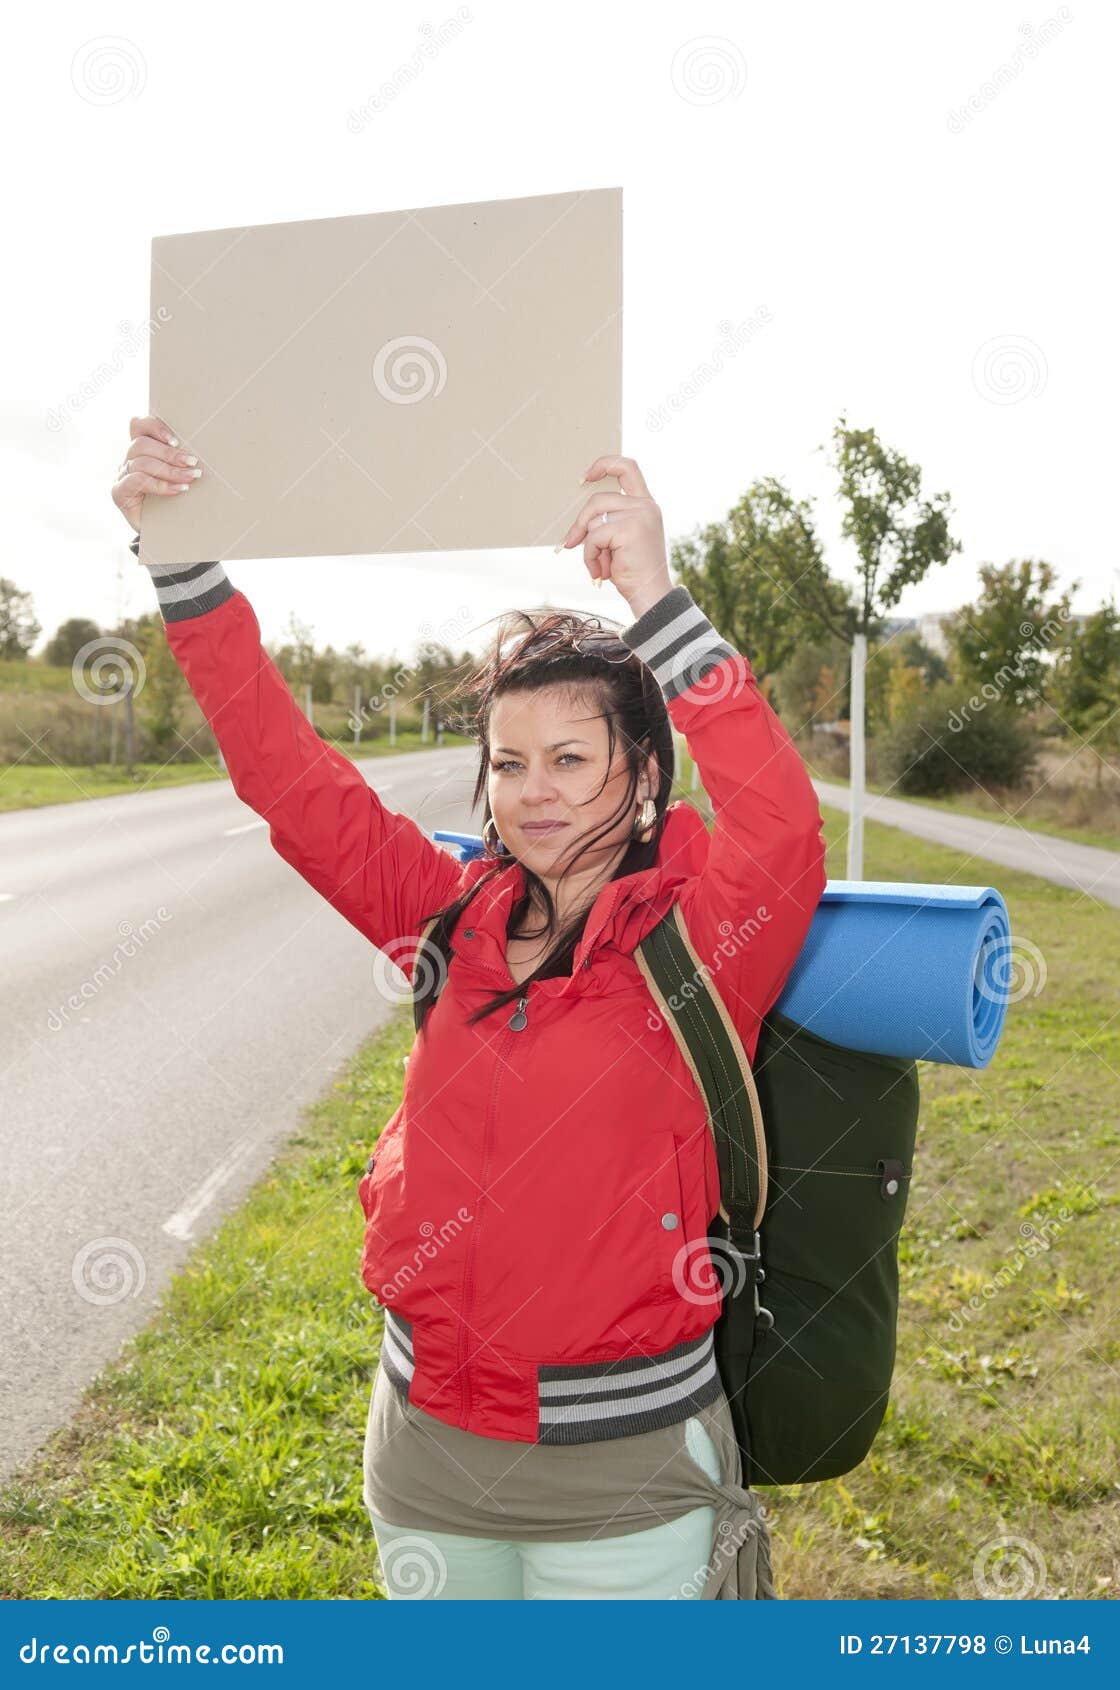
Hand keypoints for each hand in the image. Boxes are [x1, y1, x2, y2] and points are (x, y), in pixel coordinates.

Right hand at [111, 415, 202, 536]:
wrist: (164, 533)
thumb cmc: (174, 502)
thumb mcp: (179, 478)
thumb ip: (181, 462)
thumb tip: (201, 454)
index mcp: (141, 450)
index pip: (139, 425)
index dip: (155, 426)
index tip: (176, 440)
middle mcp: (129, 460)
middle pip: (141, 444)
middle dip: (170, 454)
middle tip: (192, 463)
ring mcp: (122, 476)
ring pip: (141, 462)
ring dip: (169, 470)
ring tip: (191, 479)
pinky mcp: (119, 493)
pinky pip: (136, 481)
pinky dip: (159, 485)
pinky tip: (177, 490)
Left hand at [556, 455, 672, 617]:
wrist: (650, 596)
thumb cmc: (632, 573)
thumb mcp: (618, 543)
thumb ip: (605, 524)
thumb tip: (574, 531)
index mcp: (646, 504)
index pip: (627, 467)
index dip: (604, 464)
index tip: (584, 478)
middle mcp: (646, 506)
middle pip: (599, 499)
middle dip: (580, 523)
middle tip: (569, 544)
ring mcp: (640, 515)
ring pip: (594, 520)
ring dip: (589, 547)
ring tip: (600, 567)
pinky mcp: (630, 528)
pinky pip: (593, 537)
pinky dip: (590, 557)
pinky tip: (601, 573)